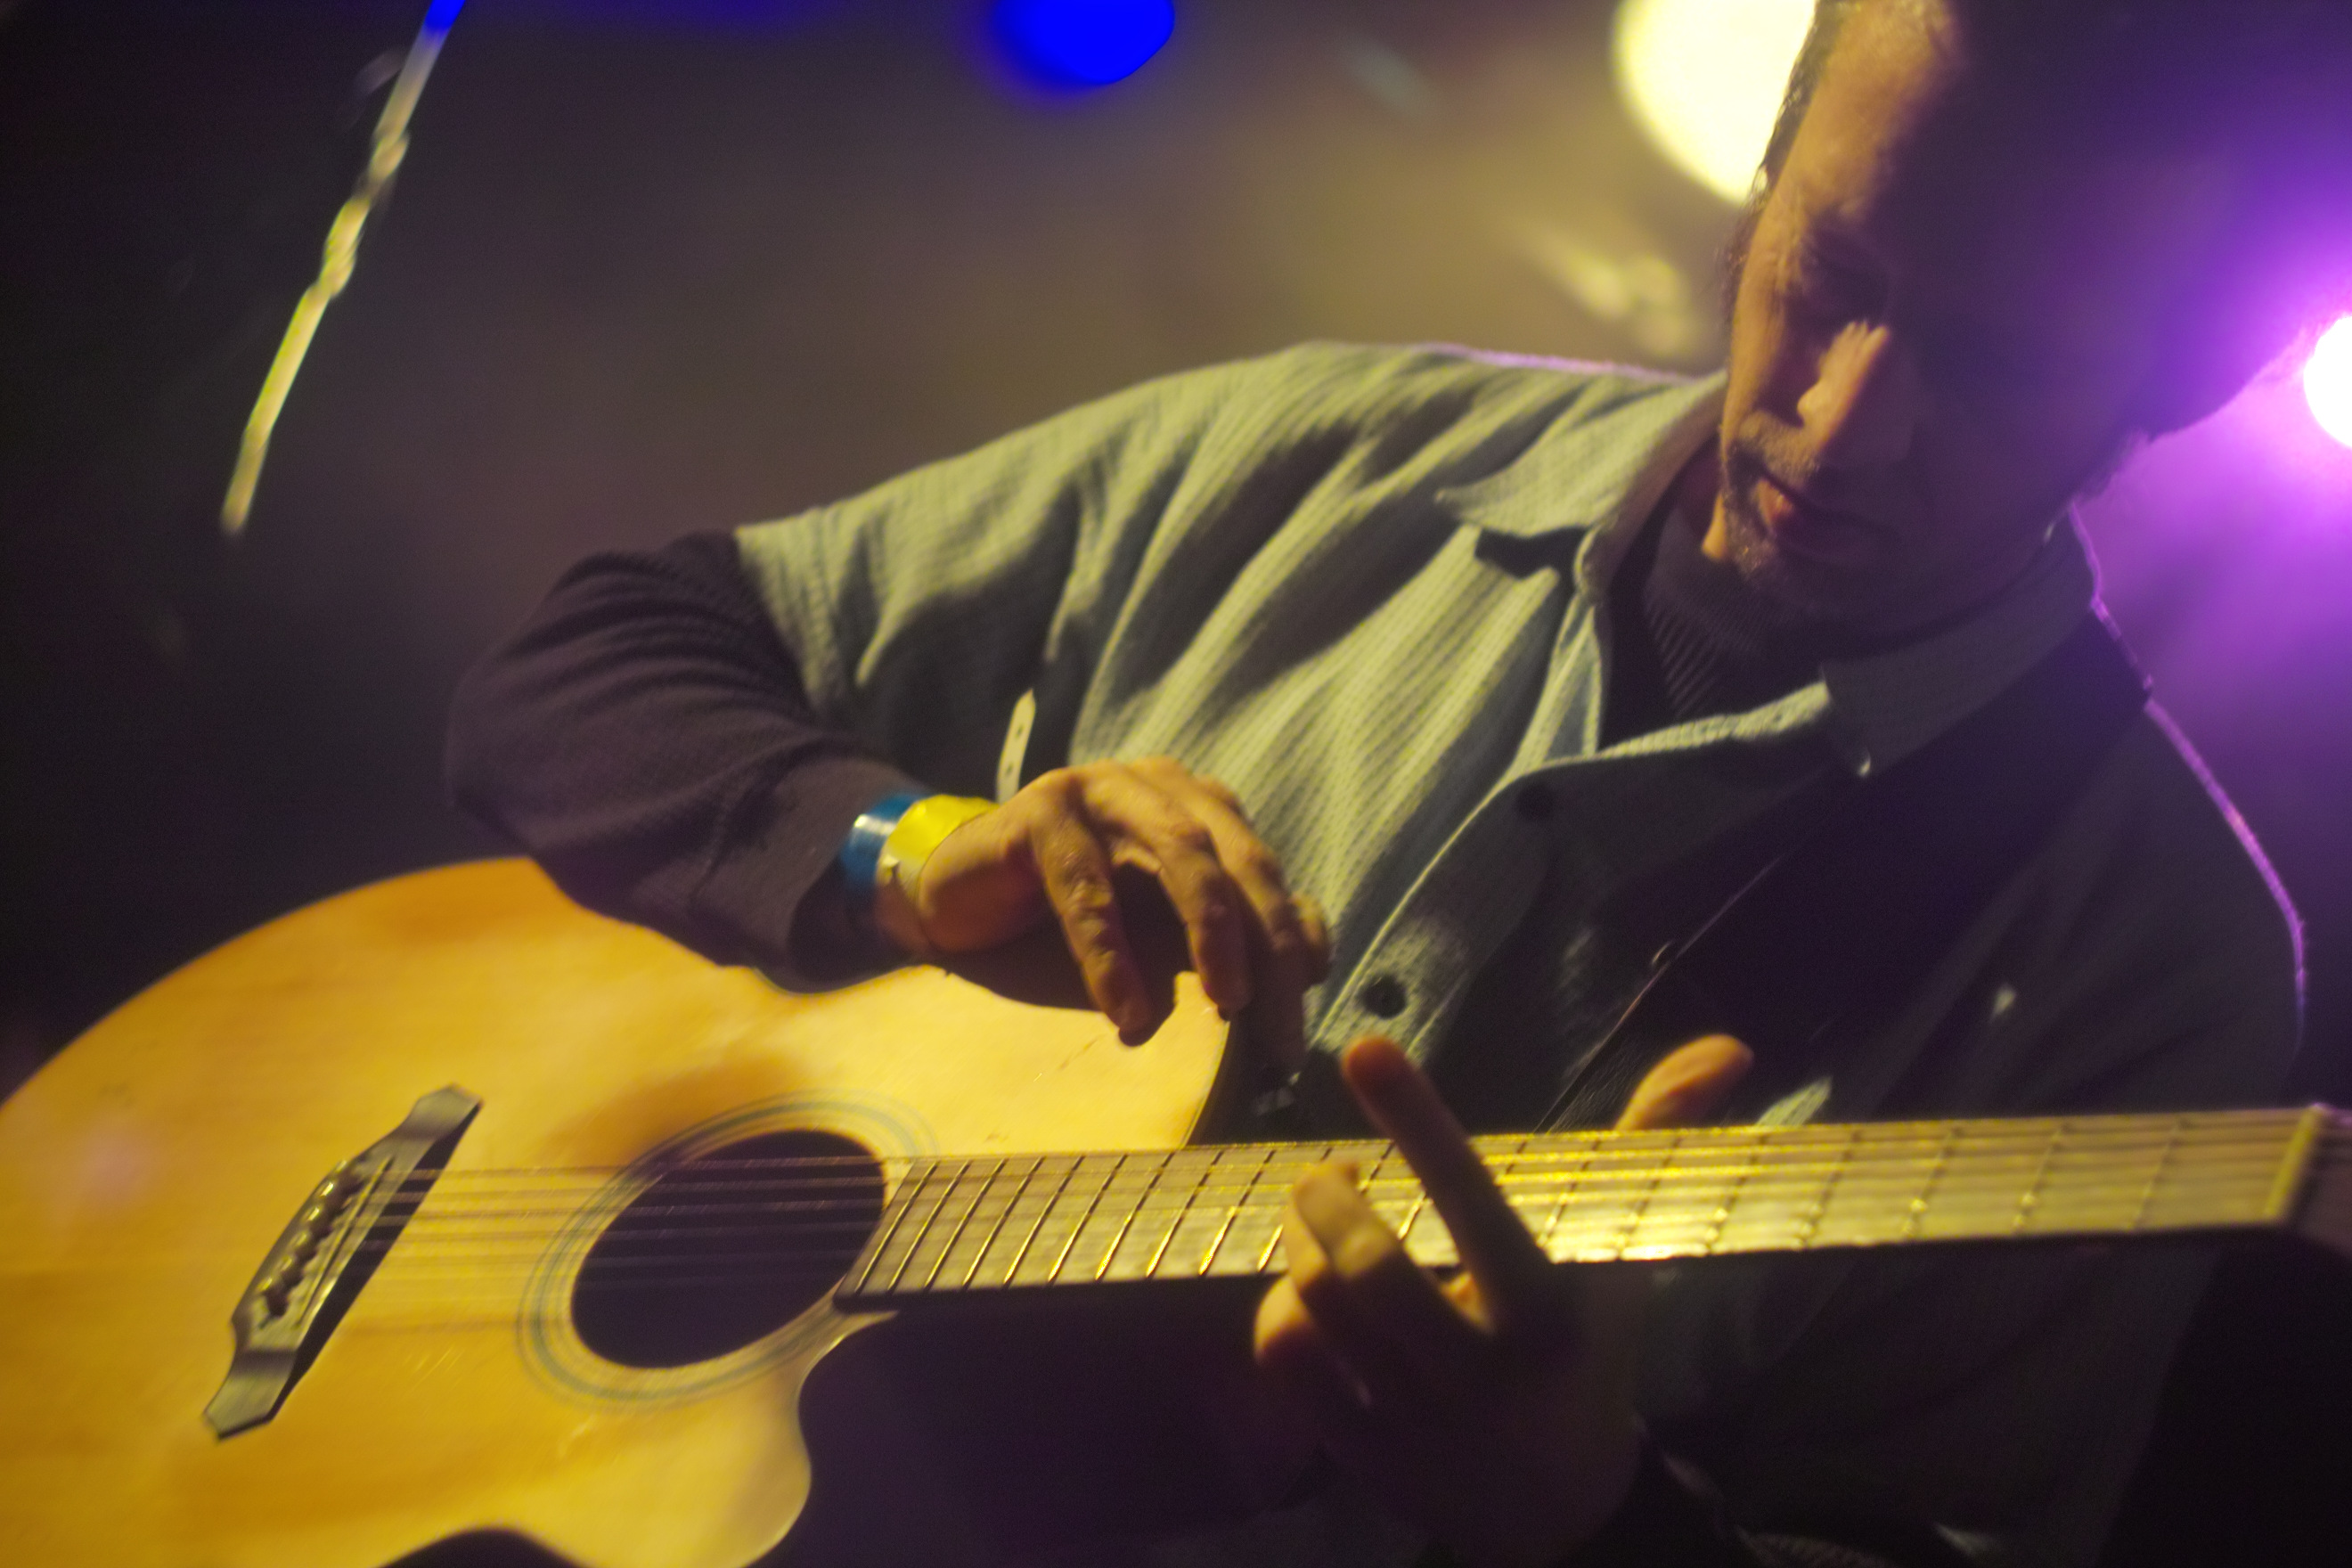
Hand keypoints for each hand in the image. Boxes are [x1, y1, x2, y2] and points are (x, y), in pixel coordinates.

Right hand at [896, 758, 1330, 1063]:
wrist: (958, 903)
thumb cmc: (1065, 920)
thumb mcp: (1158, 930)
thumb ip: (1237, 932)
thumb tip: (1317, 953)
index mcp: (1201, 809)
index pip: (1265, 879)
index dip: (1292, 954)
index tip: (1294, 1041)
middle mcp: (1161, 787)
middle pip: (1238, 863)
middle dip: (1268, 949)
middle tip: (1274, 1031)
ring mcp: (1102, 788)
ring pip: (1180, 854)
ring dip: (1211, 933)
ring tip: (1228, 1009)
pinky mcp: (1042, 809)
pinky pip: (1087, 884)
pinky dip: (1111, 952)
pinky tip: (1125, 1009)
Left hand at [1252, 1033, 1753, 1566]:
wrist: (1562, 1507)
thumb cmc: (1587, 1347)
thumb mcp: (1621, 1254)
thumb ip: (1654, 1143)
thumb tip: (1727, 1046)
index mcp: (1550, 1309)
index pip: (1476, 1201)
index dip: (1418, 1121)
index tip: (1364, 1048)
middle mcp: (1485, 1371)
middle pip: (1368, 1266)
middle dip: (1327, 1196)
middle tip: (1329, 1171)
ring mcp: (1420, 1420)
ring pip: (1317, 1306)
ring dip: (1299, 1241)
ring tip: (1316, 1219)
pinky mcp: (1364, 1455)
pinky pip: (1287, 1363)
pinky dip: (1280, 1309)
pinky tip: (1305, 1294)